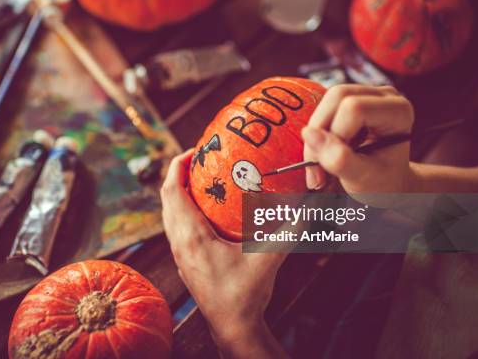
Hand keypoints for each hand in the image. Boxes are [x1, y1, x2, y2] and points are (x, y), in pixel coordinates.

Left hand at [161, 150, 288, 358]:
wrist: (232, 328)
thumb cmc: (245, 296)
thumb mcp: (268, 260)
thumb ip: (290, 230)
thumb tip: (311, 204)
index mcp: (192, 237)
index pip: (172, 191)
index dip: (177, 165)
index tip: (195, 150)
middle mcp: (179, 242)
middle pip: (167, 198)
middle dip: (178, 173)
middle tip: (201, 159)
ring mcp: (179, 253)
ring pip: (169, 213)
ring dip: (179, 192)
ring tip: (202, 179)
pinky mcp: (185, 261)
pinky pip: (176, 226)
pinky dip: (184, 209)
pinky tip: (206, 210)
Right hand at [302, 84, 414, 193]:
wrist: (386, 180)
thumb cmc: (381, 181)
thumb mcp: (362, 179)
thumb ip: (339, 159)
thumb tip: (308, 133)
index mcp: (398, 111)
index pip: (354, 108)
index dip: (338, 133)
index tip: (340, 160)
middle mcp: (383, 96)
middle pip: (337, 96)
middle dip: (321, 130)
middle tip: (322, 162)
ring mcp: (366, 94)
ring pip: (325, 101)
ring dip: (316, 133)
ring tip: (322, 160)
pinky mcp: (350, 98)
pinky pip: (322, 108)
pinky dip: (316, 133)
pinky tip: (324, 151)